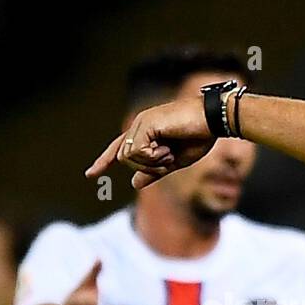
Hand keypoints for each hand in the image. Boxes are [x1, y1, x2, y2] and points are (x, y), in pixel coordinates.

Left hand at [85, 97, 214, 188]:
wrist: (213, 121)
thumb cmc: (199, 137)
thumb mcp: (174, 161)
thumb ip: (153, 171)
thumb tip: (134, 183)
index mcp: (145, 131)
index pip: (118, 149)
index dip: (104, 161)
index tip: (91, 174)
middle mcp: (139, 125)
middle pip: (124, 158)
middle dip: (147, 166)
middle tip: (169, 158)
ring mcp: (141, 123)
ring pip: (128, 157)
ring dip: (151, 162)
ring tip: (170, 151)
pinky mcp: (145, 124)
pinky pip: (137, 152)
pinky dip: (154, 157)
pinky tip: (168, 148)